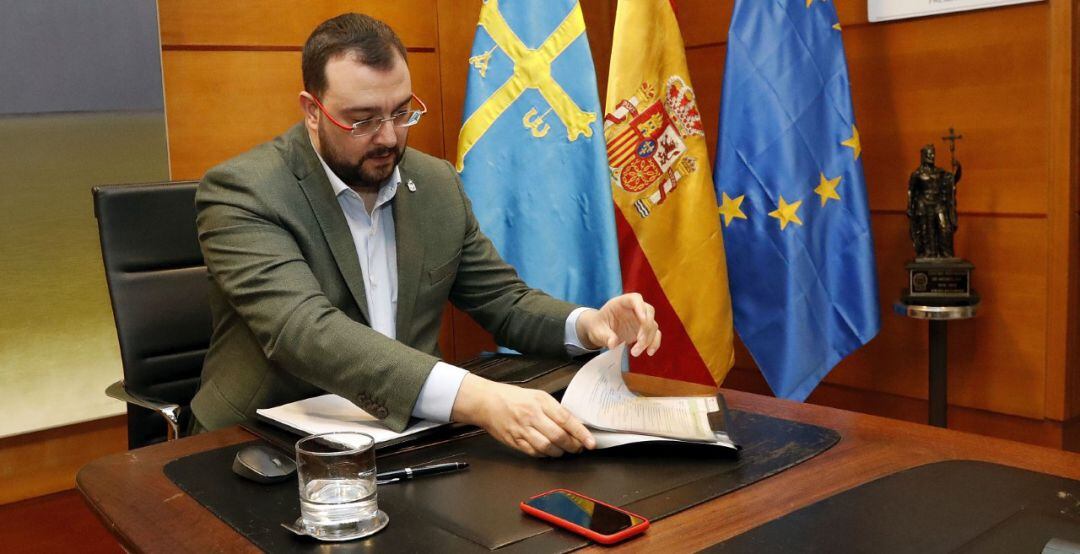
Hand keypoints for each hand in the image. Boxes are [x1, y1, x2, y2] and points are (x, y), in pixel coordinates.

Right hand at [451, 374, 594, 456]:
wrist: (486, 402)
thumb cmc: (513, 397)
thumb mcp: (537, 396)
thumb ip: (554, 410)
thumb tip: (573, 425)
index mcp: (540, 402)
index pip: (566, 419)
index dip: (581, 433)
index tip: (591, 442)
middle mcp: (532, 416)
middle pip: (558, 436)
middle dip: (572, 445)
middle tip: (579, 447)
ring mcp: (522, 430)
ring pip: (547, 448)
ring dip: (559, 452)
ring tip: (564, 450)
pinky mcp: (514, 441)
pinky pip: (534, 452)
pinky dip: (544, 455)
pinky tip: (548, 451)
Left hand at [575, 293, 660, 356]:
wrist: (601, 331)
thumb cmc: (598, 326)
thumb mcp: (597, 330)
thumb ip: (605, 336)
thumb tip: (613, 344)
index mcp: (621, 303)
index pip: (635, 299)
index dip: (641, 307)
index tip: (643, 320)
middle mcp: (634, 308)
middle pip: (648, 312)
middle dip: (646, 328)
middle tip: (639, 342)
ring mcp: (641, 319)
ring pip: (653, 325)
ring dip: (648, 339)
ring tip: (635, 352)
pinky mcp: (645, 330)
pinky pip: (655, 334)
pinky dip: (654, 343)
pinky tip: (649, 352)